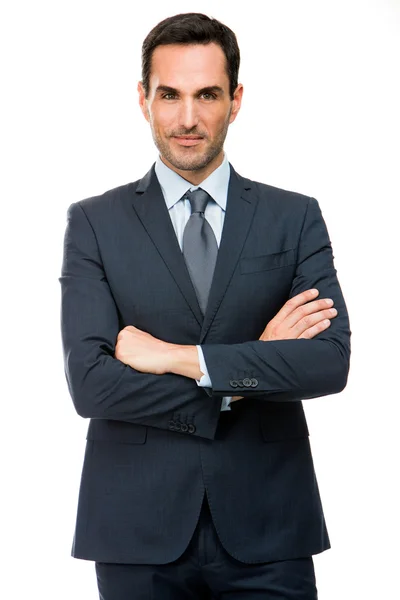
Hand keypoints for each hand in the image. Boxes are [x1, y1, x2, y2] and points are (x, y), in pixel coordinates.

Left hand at [115, 325, 171, 374]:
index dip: (129, 350)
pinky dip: (126, 366)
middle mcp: (122, 335)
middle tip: (139, 356)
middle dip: (126, 354)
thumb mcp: (143, 338)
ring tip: (139, 360)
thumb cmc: (157, 349)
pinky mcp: (121, 355)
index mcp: (127, 330)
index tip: (139, 351)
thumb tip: (127, 348)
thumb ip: (132, 340)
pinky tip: (137, 364)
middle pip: (117, 349)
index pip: (120, 343)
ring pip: (117, 357)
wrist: (166, 355)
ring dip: (126, 361)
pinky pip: (118, 364)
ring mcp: (120, 345)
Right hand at [231, 289, 336, 403]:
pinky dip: (318, 327)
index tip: (315, 292)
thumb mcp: (269, 335)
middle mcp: (281, 327)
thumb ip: (281, 325)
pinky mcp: (294, 346)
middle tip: (329, 301)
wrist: (259, 365)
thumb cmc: (265, 351)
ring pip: (307, 320)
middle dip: (317, 304)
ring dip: (321, 314)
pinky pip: (308, 334)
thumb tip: (297, 317)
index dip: (304, 296)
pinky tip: (326, 323)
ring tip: (332, 311)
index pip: (290, 304)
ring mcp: (288, 336)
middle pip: (302, 311)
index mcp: (274, 323)